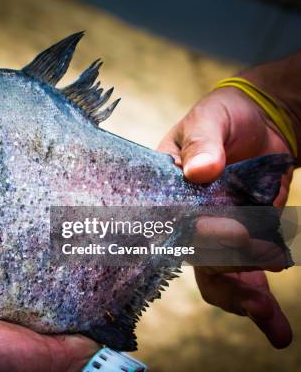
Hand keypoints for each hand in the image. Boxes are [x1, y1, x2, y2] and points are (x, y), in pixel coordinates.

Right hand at [157, 86, 292, 347]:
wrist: (264, 121)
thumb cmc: (225, 114)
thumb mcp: (210, 118)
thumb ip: (203, 141)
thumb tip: (199, 170)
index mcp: (165, 190)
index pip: (166, 221)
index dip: (192, 236)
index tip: (222, 236)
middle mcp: (185, 217)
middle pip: (195, 256)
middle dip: (225, 274)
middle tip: (255, 286)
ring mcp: (215, 231)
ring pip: (217, 275)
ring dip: (242, 296)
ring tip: (269, 319)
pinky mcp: (244, 239)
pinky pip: (244, 273)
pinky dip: (258, 301)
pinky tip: (274, 326)